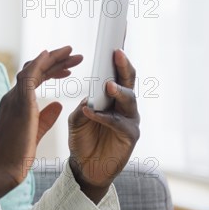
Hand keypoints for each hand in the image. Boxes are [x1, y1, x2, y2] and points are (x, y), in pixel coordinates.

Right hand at [0, 46, 81, 185]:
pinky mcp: (19, 104)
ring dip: (53, 59)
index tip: (68, 70)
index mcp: (15, 104)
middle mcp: (11, 97)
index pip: (33, 80)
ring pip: (32, 69)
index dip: (51, 71)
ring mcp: (13, 99)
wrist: (2, 169)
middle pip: (34, 71)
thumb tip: (58, 104)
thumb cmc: (16, 156)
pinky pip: (28, 77)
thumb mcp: (35, 133)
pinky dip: (38, 64)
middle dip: (55, 62)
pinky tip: (50, 55)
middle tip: (75, 55)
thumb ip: (46, 118)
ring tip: (71, 52)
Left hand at [68, 49, 139, 202]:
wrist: (85, 167)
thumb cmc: (83, 139)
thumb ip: (85, 103)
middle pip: (128, 81)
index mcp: (112, 97)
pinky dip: (103, 117)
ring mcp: (130, 120)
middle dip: (123, 66)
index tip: (113, 42)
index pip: (116, 73)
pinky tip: (90, 112)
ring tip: (107, 85)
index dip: (117, 58)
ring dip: (117, 91)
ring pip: (129, 100)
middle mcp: (124, 106)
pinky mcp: (130, 137)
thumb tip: (91, 94)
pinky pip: (118, 123)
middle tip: (116, 53)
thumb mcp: (78, 117)